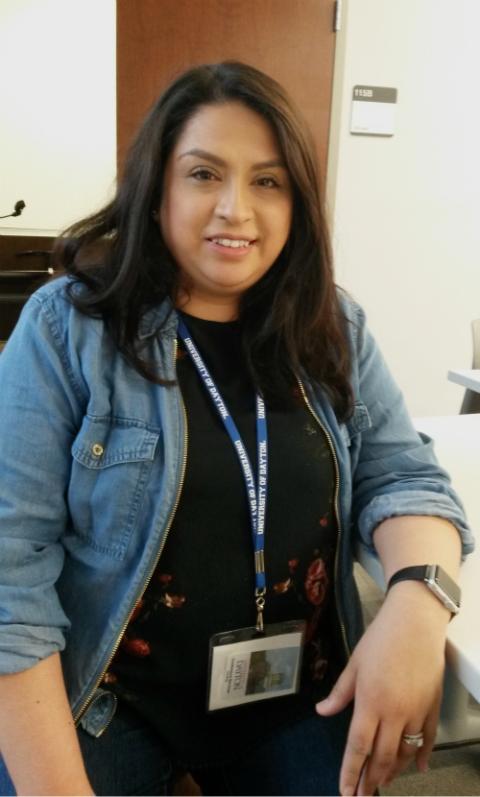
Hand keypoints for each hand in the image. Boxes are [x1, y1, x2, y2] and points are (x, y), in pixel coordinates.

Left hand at [316, 585, 447, 794]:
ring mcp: (417, 712)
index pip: (358, 747)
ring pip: (406, 752)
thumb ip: (340, 693)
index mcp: (371, 702)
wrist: (415, 622)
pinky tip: (416, 769)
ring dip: (394, 771)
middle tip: (363, 796)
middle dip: (371, 780)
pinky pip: (428, 739)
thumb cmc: (380, 639)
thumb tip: (322, 712)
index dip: (350, 772)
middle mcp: (395, 713)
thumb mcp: (354, 664)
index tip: (346, 793)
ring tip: (382, 782)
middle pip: (383, 757)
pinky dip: (421, 756)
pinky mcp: (432, 706)